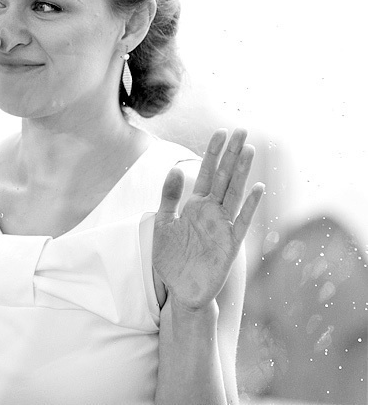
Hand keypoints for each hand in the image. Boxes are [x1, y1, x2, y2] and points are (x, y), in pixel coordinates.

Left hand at [153, 128, 264, 311]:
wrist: (181, 290)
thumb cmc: (172, 258)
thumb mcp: (162, 223)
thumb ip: (169, 197)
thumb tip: (175, 168)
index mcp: (194, 205)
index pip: (205, 173)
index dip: (212, 152)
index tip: (220, 132)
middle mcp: (211, 212)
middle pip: (223, 177)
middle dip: (231, 154)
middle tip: (242, 129)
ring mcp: (223, 226)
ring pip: (234, 193)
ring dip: (241, 172)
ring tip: (249, 149)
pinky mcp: (230, 244)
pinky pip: (242, 221)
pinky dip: (250, 205)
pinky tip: (257, 188)